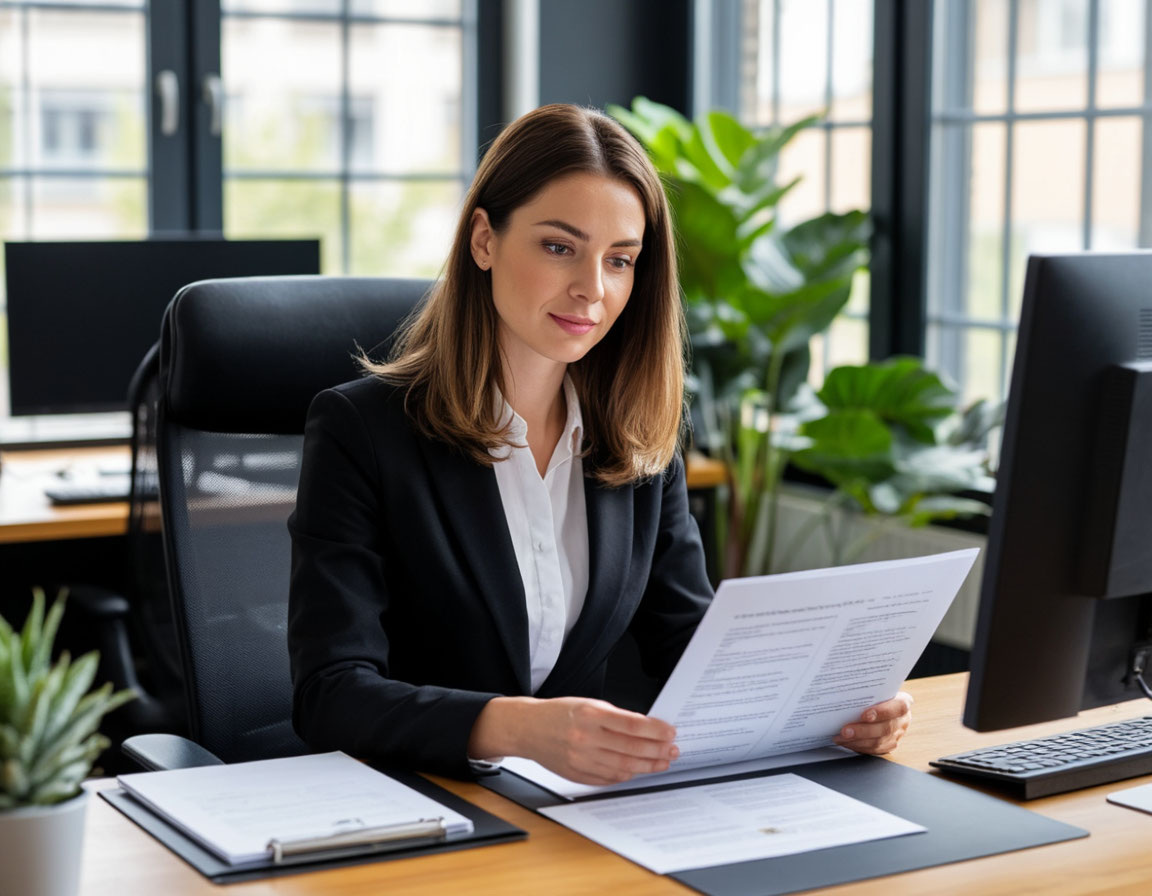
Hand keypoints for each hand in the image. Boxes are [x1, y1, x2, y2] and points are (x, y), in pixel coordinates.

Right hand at [468, 696, 678, 784]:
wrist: (528, 729)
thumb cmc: (559, 713)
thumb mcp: (588, 704)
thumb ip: (616, 717)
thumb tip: (647, 729)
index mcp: (590, 714)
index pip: (632, 725)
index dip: (655, 730)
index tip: (670, 732)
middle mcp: (585, 738)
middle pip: (631, 749)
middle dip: (657, 750)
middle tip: (673, 750)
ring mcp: (581, 759)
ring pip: (623, 767)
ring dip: (647, 766)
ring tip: (662, 762)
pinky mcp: (577, 774)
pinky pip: (609, 778)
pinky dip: (627, 775)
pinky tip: (639, 770)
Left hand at [833, 691, 912, 754]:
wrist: (881, 703)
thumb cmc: (876, 694)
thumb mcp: (876, 689)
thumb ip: (867, 692)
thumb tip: (845, 691)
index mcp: (903, 702)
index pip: (898, 707)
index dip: (882, 712)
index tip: (865, 715)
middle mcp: (902, 720)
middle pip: (885, 728)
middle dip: (863, 731)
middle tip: (845, 730)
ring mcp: (897, 735)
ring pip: (878, 742)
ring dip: (857, 741)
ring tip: (841, 737)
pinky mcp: (888, 745)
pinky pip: (873, 750)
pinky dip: (857, 746)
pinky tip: (845, 742)